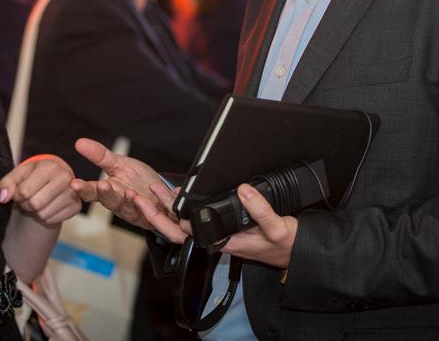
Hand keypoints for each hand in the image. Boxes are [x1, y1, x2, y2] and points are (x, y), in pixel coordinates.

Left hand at [0, 155, 79, 227]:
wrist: (53, 180)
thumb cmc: (33, 176)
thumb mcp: (18, 175)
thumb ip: (7, 183)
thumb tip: (4, 198)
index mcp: (50, 166)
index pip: (24, 191)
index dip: (17, 195)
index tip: (19, 191)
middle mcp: (65, 178)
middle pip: (35, 204)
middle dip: (26, 204)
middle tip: (28, 198)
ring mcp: (73, 192)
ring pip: (43, 214)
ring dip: (35, 212)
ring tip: (38, 201)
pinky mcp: (76, 206)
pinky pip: (52, 220)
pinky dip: (46, 217)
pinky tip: (47, 206)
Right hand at [70, 138, 173, 230]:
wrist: (161, 192)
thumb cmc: (138, 179)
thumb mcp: (119, 164)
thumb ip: (100, 156)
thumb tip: (79, 142)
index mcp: (107, 191)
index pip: (91, 191)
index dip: (83, 189)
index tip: (75, 183)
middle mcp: (118, 204)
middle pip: (108, 201)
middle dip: (105, 195)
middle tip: (102, 186)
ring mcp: (133, 211)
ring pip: (127, 209)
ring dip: (127, 202)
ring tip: (129, 192)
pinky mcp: (149, 216)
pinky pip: (147, 214)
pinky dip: (145, 207)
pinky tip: (144, 198)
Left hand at [136, 182, 298, 267]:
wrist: (295, 251)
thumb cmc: (286, 245)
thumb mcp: (278, 228)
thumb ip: (261, 210)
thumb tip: (243, 190)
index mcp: (224, 242)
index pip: (188, 234)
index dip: (170, 220)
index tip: (158, 201)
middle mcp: (217, 239)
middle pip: (178, 229)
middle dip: (158, 211)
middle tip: (144, 192)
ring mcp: (218, 233)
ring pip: (185, 223)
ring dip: (169, 207)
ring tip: (155, 187)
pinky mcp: (223, 227)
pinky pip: (197, 220)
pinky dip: (184, 207)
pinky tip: (179, 194)